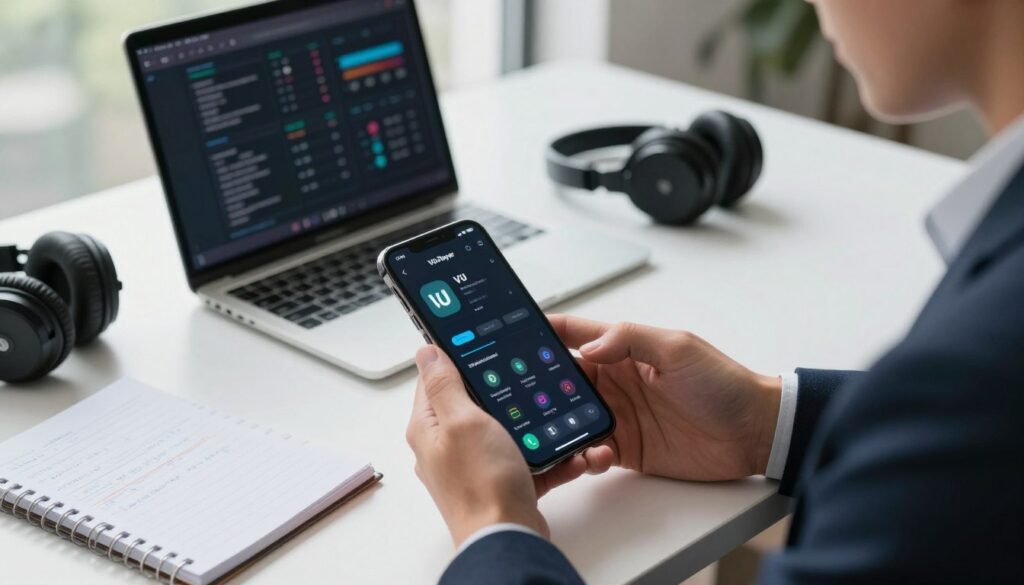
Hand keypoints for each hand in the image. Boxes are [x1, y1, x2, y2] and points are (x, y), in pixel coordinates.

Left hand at [406, 345, 546, 547]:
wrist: (508, 539)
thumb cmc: (482, 485)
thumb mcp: (462, 420)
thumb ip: (445, 384)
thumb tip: (426, 352)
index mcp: (430, 427)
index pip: (436, 380)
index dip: (457, 358)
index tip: (480, 342)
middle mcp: (448, 447)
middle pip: (475, 403)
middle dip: (505, 391)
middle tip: (526, 377)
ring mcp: (476, 466)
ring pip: (508, 431)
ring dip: (535, 425)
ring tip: (556, 416)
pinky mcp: (503, 483)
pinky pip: (530, 460)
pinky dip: (552, 458)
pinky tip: (571, 454)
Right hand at [535, 316, 781, 496]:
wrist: (754, 432)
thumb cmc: (723, 383)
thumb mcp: (678, 349)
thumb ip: (630, 340)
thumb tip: (589, 346)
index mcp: (623, 350)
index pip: (573, 335)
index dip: (542, 332)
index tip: (509, 332)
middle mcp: (614, 381)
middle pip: (561, 378)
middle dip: (535, 383)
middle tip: (513, 391)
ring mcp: (618, 415)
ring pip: (569, 415)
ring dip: (554, 421)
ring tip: (542, 428)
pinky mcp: (626, 448)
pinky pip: (590, 449)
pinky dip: (582, 453)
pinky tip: (590, 454)